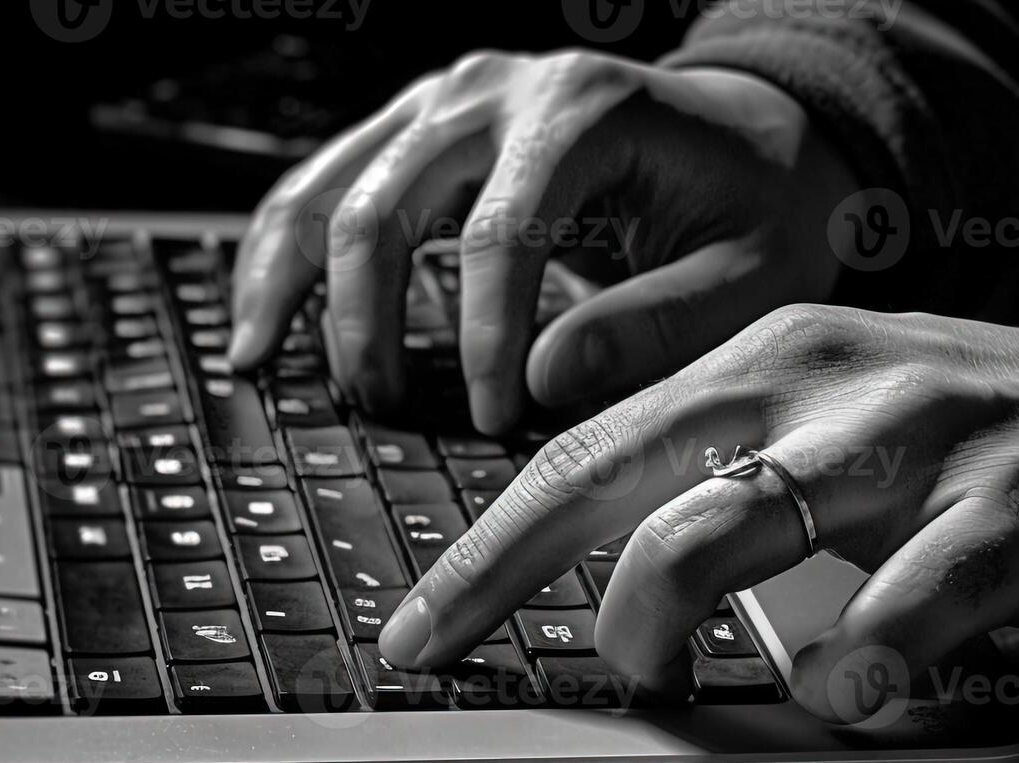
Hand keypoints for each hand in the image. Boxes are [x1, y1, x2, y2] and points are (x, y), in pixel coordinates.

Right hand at [230, 49, 850, 433]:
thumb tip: (541, 383)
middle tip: (382, 409)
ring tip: (265, 367)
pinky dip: (280, 247)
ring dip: (288, 282)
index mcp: (584, 109)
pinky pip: (325, 178)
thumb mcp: (753, 275)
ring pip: (330, 185)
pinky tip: (261, 318)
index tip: (491, 420)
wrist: (752, 133)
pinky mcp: (421, 123)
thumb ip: (660, 325)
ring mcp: (448, 97)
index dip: (484, 339)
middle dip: (368, 322)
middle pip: (385, 206)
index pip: (500, 234)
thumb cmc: (758, 205)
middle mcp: (499, 87)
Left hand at [378, 305, 1018, 721]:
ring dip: (660, 616)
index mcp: (765, 362)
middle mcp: (822, 384)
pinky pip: (918, 592)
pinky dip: (861, 653)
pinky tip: (836, 687)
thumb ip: (720, 464)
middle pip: (620, 472)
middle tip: (442, 649)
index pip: (588, 445)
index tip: (424, 618)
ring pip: (736, 522)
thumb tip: (594, 547)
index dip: (489, 540)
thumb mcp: (829, 416)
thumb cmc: (980, 436)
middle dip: (505, 570)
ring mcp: (919, 441)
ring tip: (657, 681)